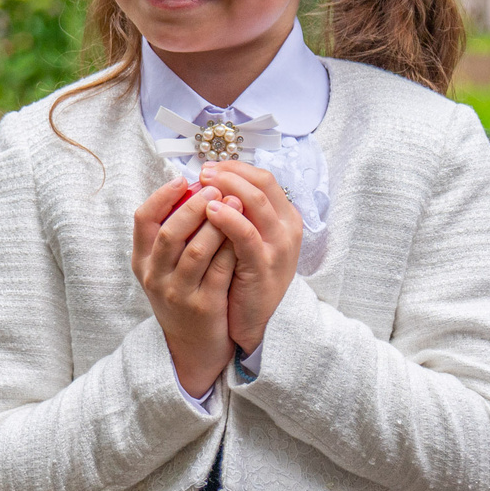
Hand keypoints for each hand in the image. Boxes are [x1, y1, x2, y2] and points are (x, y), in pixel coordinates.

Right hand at [132, 178, 235, 396]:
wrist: (192, 345)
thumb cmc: (183, 294)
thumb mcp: (165, 267)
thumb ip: (171, 233)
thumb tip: (190, 187)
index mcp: (142, 261)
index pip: (143, 220)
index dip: (162, 196)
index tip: (183, 179)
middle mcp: (155, 278)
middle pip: (170, 233)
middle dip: (195, 205)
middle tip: (216, 186)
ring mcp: (178, 294)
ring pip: (197, 251)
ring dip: (217, 222)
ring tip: (235, 201)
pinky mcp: (204, 306)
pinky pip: (220, 270)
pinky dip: (232, 247)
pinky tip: (245, 231)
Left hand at [196, 161, 301, 356]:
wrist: (255, 323)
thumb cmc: (245, 279)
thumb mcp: (247, 242)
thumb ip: (239, 215)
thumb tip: (210, 185)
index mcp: (284, 218)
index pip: (263, 178)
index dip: (235, 168)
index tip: (209, 167)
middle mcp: (286, 228)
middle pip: (261, 183)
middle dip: (229, 173)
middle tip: (202, 172)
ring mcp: (278, 246)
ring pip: (256, 202)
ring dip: (227, 187)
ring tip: (202, 184)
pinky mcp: (264, 265)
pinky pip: (245, 234)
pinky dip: (227, 219)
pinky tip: (209, 212)